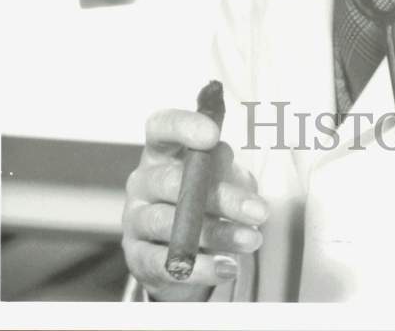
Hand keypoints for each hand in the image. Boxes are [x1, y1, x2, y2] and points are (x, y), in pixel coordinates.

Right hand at [122, 108, 267, 300]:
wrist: (180, 250)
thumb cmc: (203, 198)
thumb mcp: (219, 177)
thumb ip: (226, 170)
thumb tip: (234, 174)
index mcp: (161, 151)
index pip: (162, 127)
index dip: (184, 127)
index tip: (214, 135)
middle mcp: (142, 180)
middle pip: (172, 182)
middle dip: (220, 196)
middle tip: (259, 211)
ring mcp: (135, 219)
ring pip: (170, 224)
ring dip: (217, 233)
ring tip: (252, 240)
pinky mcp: (137, 257)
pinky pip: (166, 263)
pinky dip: (201, 267)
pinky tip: (228, 267)